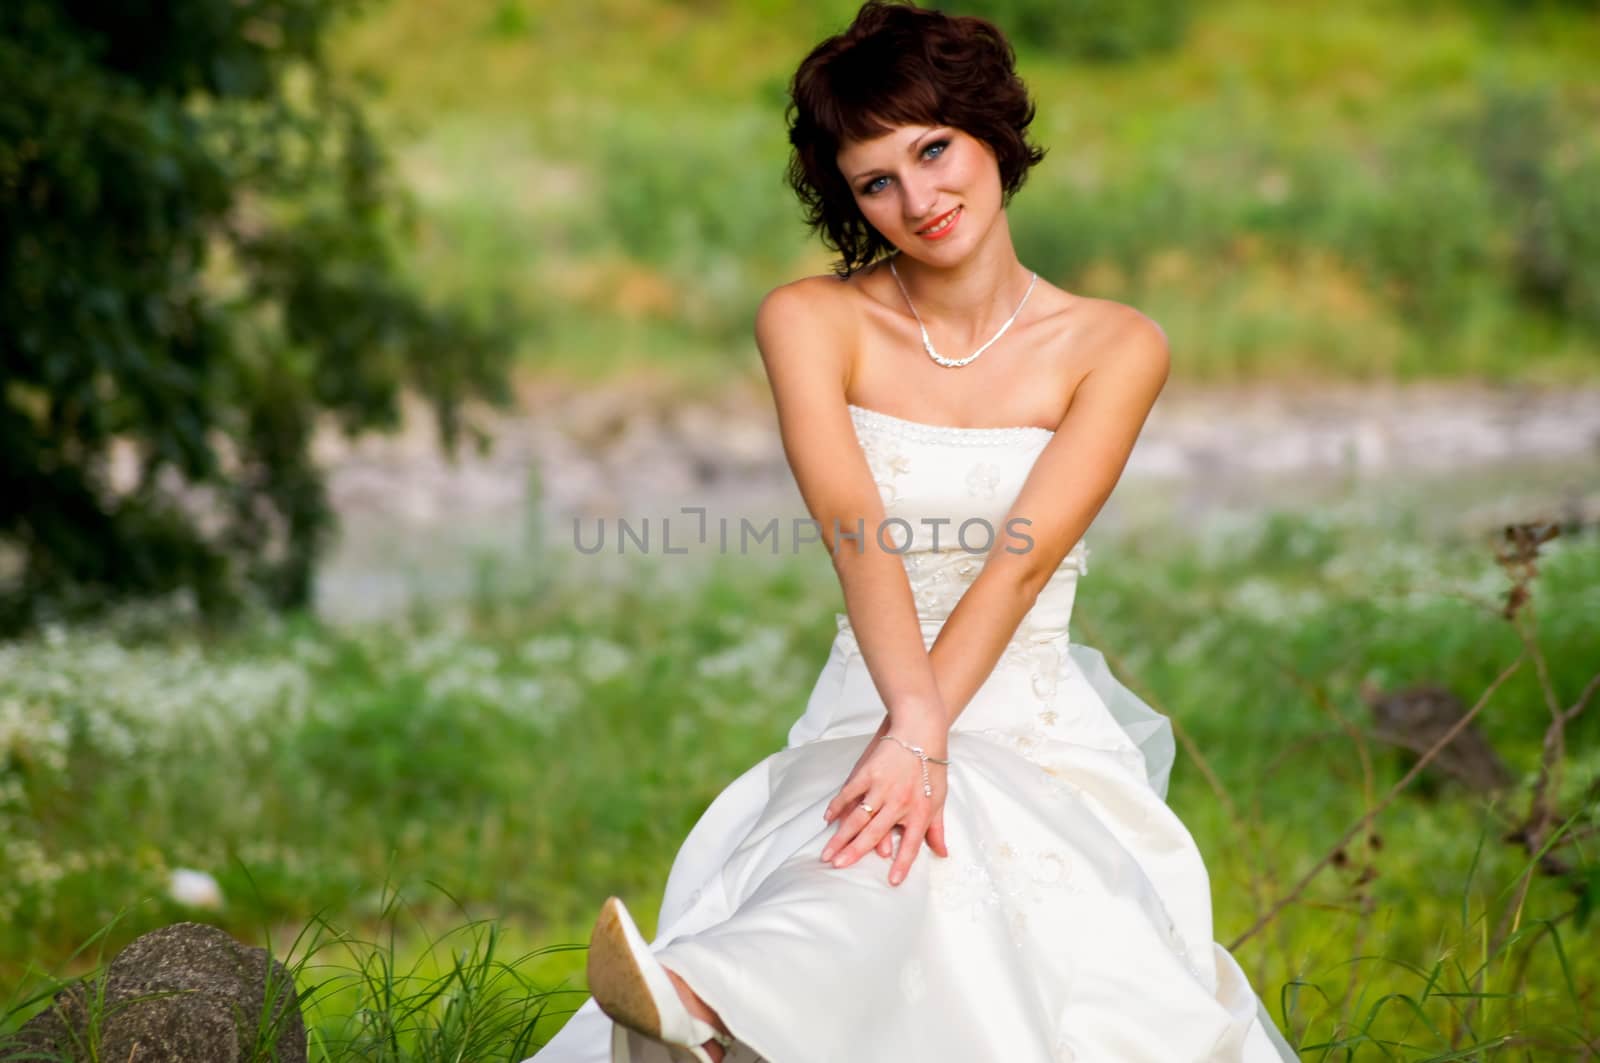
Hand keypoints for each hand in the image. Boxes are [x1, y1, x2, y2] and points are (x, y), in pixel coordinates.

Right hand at [820, 713, 949, 886]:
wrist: (921, 729)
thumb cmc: (932, 765)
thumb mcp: (939, 798)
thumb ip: (937, 829)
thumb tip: (942, 854)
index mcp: (920, 810)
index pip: (911, 843)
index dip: (902, 863)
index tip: (892, 881)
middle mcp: (900, 802)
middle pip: (875, 833)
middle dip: (855, 852)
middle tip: (838, 867)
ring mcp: (882, 787)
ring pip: (858, 817)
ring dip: (841, 836)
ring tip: (828, 853)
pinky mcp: (867, 772)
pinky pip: (849, 793)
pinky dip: (837, 806)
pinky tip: (828, 819)